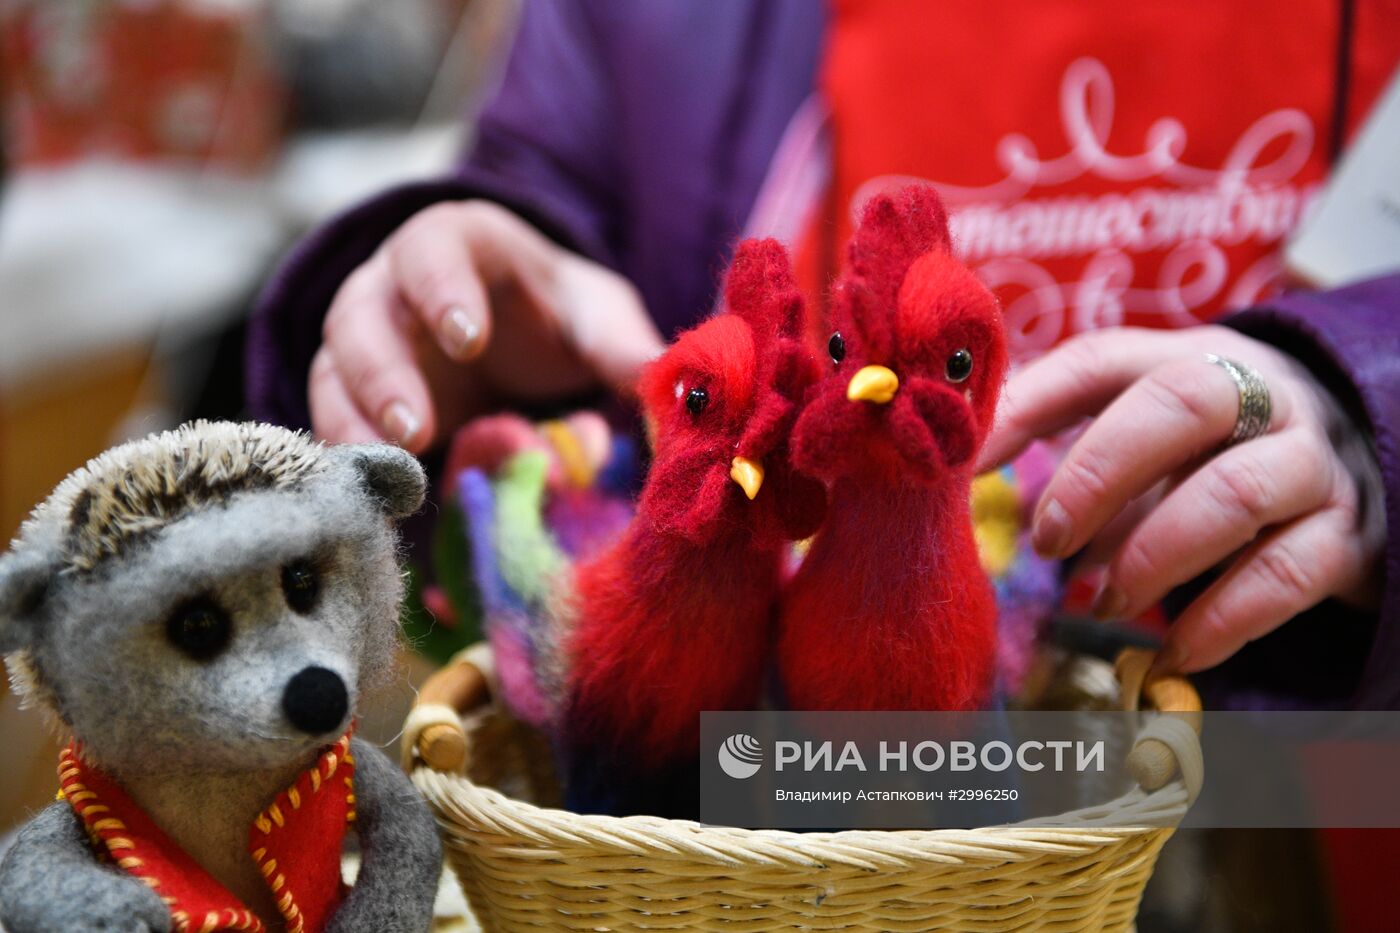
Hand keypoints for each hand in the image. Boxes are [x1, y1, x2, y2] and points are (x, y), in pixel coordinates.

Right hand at [311, 200, 663, 451]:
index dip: (441, 289)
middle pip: (361, 313)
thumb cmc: (559, 314)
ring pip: (334, 370)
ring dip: (355, 421)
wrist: (525, 338)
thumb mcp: (600, 319)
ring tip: (396, 469)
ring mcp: (366, 343)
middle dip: (382, 371)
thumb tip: (670, 387)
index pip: (432, 247)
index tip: (467, 339)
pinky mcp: (357, 399)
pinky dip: (352, 458)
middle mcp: (394, 285)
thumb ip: (624, 347)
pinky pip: (334, 421)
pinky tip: (378, 498)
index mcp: (458, 243)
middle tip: (416, 429)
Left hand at [980, 325, 1385, 674]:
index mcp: (1191, 358)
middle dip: (1098, 474)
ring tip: (1102, 602)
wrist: (1360, 474)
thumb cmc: (1218, 455)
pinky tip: (1173, 652)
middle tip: (1048, 541)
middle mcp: (1262, 394)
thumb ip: (1079, 449)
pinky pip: (1285, 575)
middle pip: (1180, 403)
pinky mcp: (1348, 535)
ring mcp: (1312, 462)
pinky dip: (1218, 620)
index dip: (1027, 406)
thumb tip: (979, 486)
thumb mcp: (1153, 436)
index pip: (1101, 361)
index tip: (969, 464)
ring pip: (1235, 492)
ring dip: (1150, 557)